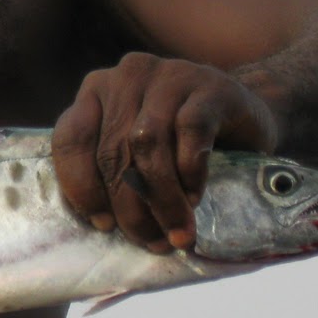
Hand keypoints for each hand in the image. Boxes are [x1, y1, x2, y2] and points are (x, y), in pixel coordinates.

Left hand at [51, 53, 278, 252]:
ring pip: (148, 142)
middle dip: (129, 205)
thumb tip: (102, 225)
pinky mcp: (210, 86)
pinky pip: (191, 130)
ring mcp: (169, 75)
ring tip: (175, 230)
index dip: (82, 186)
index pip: (71, 138)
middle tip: (150, 241)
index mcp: (96, 91)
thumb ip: (114, 170)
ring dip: (161, 196)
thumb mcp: (137, 152)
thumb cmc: (180, 141)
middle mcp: (127, 76)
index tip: (102, 225)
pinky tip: (195, 196)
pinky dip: (190, 170)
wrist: (245, 115)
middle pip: (114, 149)